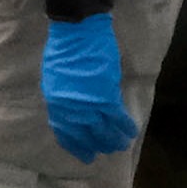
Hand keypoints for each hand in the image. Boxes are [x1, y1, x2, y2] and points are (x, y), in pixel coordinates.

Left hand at [42, 11, 136, 162]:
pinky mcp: (106, 96)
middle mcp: (70, 108)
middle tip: (105, 152)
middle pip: (84, 134)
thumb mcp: (55, 79)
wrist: (76, 33)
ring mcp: (88, 104)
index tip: (83, 154)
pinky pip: (117, 117)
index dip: (75, 145)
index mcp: (55, 102)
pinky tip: (131, 131)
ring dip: (113, 139)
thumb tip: (74, 110)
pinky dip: (125, 126)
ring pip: (103, 129)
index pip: (64, 131)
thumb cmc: (63, 50)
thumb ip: (64, 98)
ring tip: (121, 145)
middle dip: (96, 145)